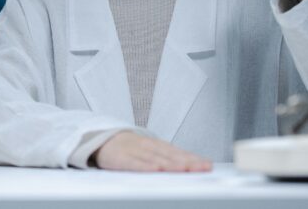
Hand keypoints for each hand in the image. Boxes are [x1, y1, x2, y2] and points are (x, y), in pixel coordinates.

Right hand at [93, 131, 211, 171]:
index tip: (207, 165)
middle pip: (170, 155)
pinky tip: (155, 169)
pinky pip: (134, 163)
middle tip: (202, 167)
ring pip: (155, 158)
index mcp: (156, 145)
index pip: (178, 152)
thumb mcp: (148, 149)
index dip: (193, 158)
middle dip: (187, 161)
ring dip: (171, 163)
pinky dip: (144, 166)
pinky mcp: (121, 157)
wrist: (100, 139)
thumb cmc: (128, 147)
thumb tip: (189, 165)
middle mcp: (148, 146)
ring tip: (184, 168)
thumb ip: (166, 157)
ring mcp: (134, 150)